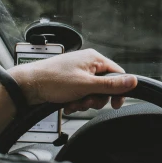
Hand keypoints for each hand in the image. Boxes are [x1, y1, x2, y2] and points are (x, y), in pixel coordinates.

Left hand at [8, 49, 136, 111]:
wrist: (28, 86)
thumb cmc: (53, 80)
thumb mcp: (87, 85)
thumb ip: (111, 85)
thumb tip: (133, 81)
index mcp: (94, 59)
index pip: (117, 74)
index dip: (118, 90)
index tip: (115, 103)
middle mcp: (87, 64)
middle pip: (105, 86)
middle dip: (96, 98)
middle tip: (86, 101)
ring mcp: (78, 73)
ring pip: (93, 92)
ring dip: (85, 102)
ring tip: (73, 103)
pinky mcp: (69, 82)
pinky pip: (81, 94)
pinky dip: (76, 102)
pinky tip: (68, 104)